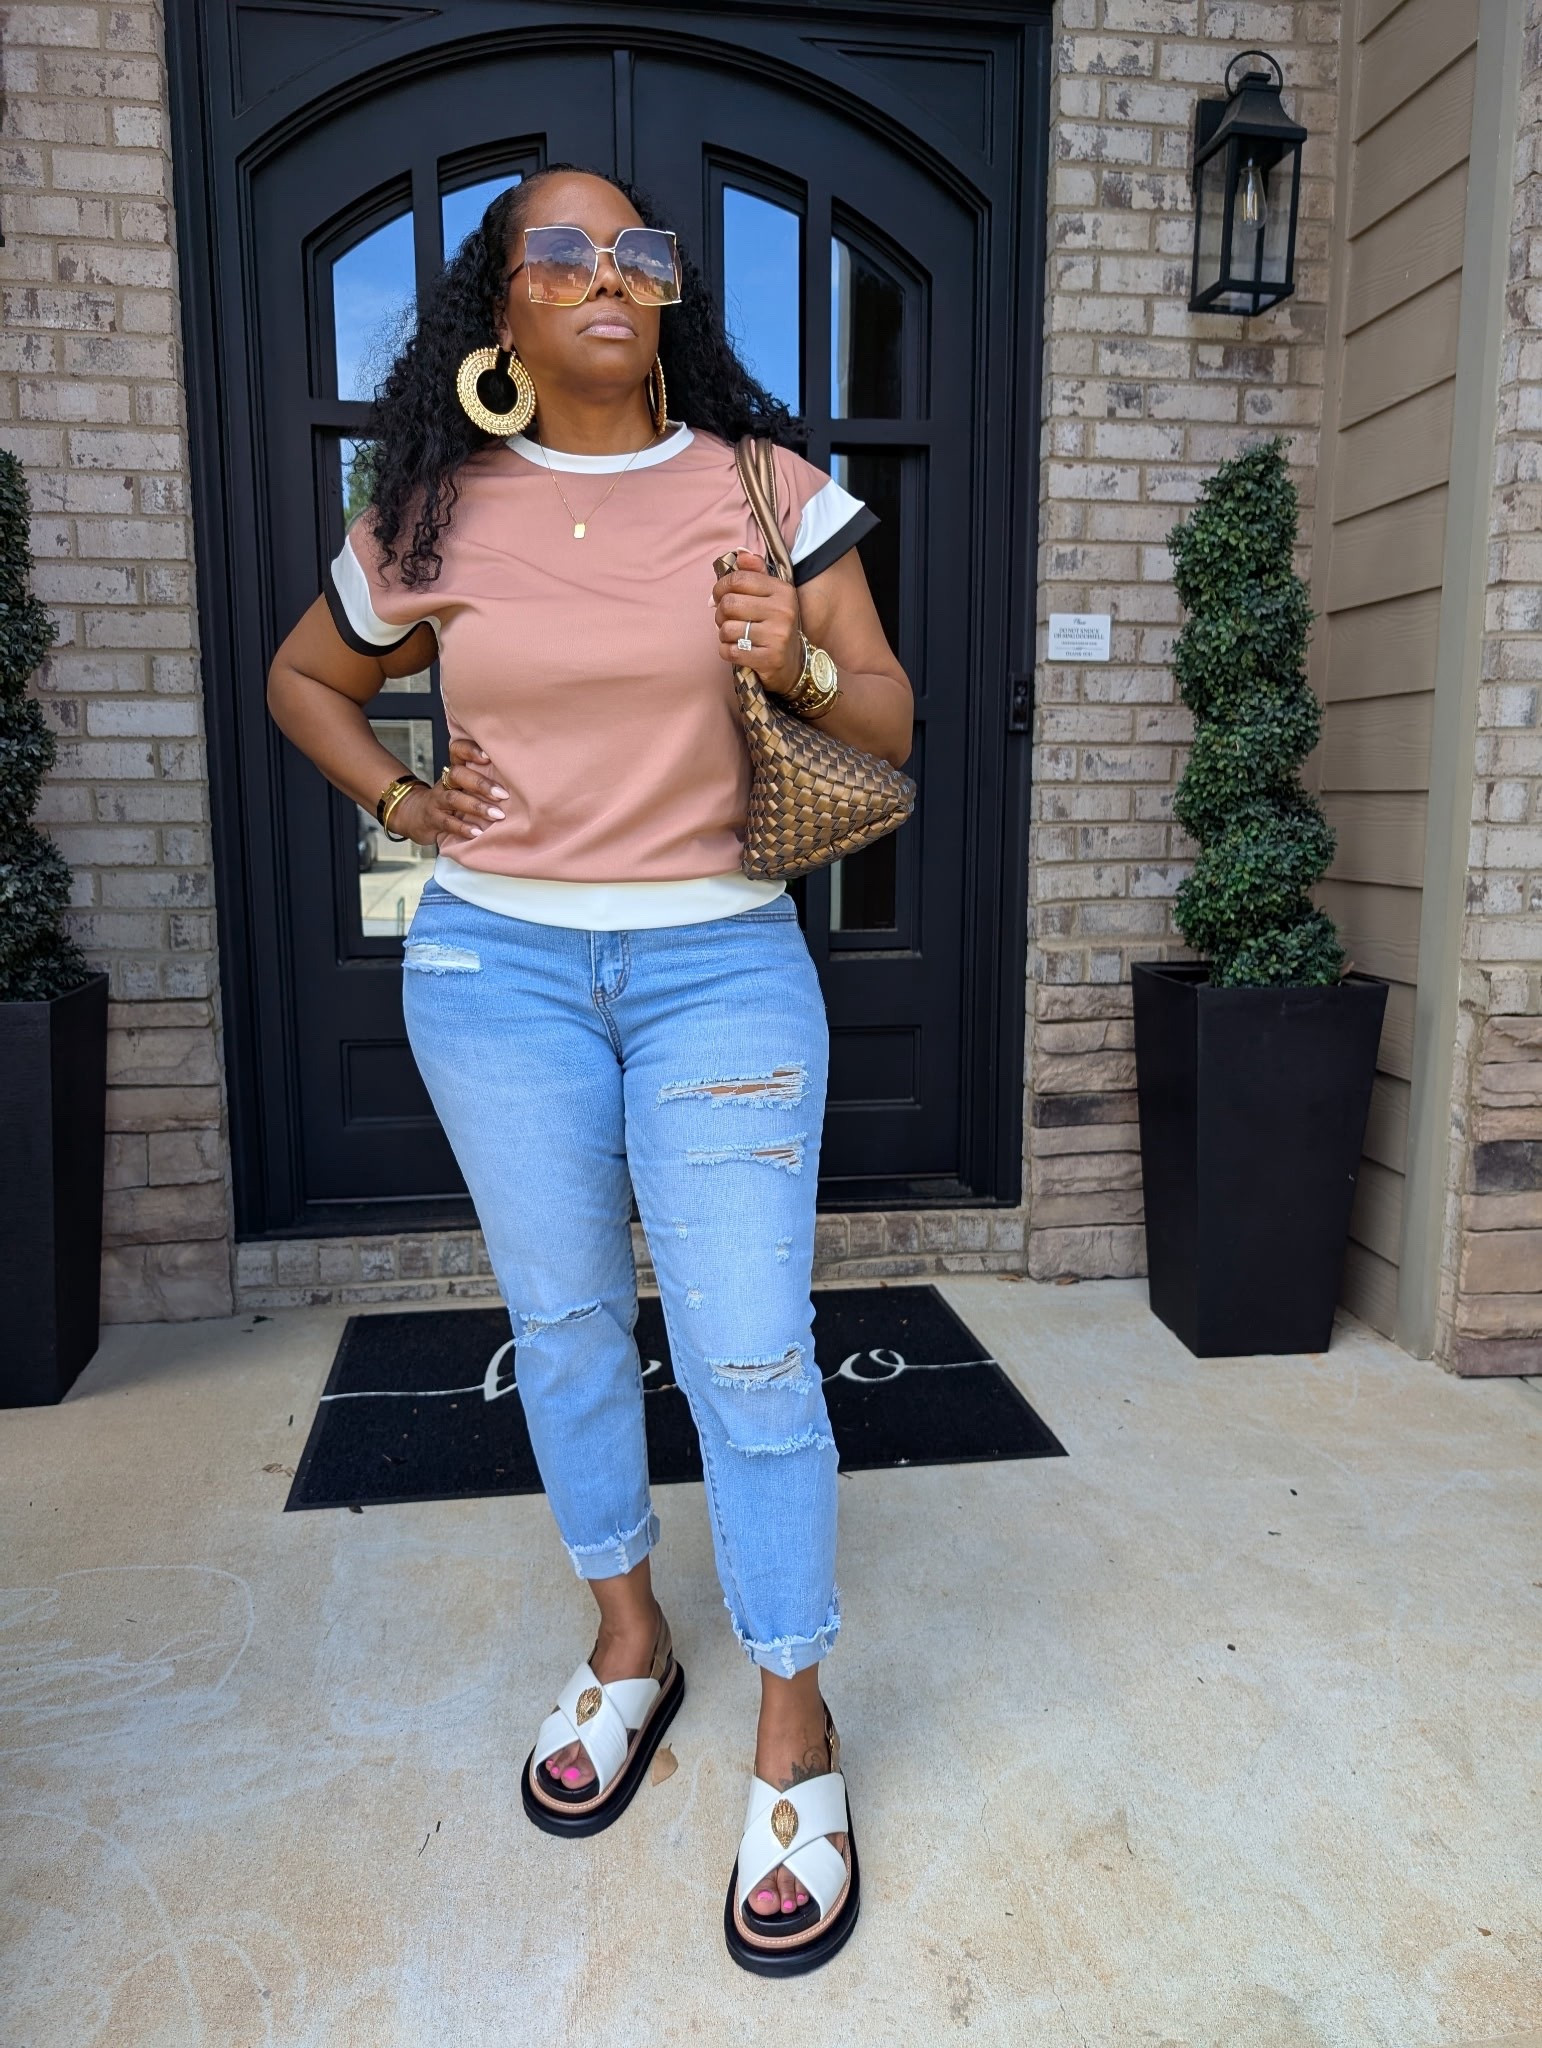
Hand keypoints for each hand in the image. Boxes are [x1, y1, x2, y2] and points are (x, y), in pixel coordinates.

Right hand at [390, 737, 507, 845]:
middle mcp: (445, 782)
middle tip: (503, 795)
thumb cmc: (451, 800)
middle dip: (481, 784)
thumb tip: (519, 780)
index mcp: (455, 770)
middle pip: (458, 774)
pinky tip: (478, 832)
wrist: (416, 815)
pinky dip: (463, 828)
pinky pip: (447, 822)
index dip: (470, 750)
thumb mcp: (463, 786)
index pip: (457, 750)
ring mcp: (437, 800)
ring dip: (477, 807)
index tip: (489, 756)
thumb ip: (484, 780)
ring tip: (497, 815)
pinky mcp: (433, 819)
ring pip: (454, 798)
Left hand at [712, 550, 803, 695]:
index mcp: (783, 590)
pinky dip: (726, 651)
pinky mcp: (769, 659)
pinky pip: (730, 651)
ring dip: (723, 634)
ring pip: (727, 629)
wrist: (794, 663)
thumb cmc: (776, 625)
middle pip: (729, 604)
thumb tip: (740, 554)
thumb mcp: (772, 595)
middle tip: (725, 619)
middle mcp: (783, 611)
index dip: (720, 587)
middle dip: (720, 613)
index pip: (738, 579)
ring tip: (733, 635)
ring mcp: (777, 636)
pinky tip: (736, 650)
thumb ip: (756, 572)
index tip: (719, 596)